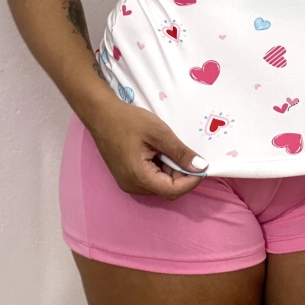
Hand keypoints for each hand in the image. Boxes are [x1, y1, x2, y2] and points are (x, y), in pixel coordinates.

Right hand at [85, 99, 209, 200]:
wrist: (101, 114)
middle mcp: (132, 186)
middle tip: (188, 154)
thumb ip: (180, 152)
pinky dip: (161, 169)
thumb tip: (201, 167)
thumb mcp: (159, 133)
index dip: (191, 181)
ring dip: (171, 171)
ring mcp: (128, 182)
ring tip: (171, 149)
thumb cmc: (128, 121)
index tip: (203, 166)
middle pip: (166, 190)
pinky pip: (150, 179)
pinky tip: (161, 152)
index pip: (173, 191)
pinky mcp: (126, 176)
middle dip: (182, 175)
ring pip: (159, 185)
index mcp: (139, 177)